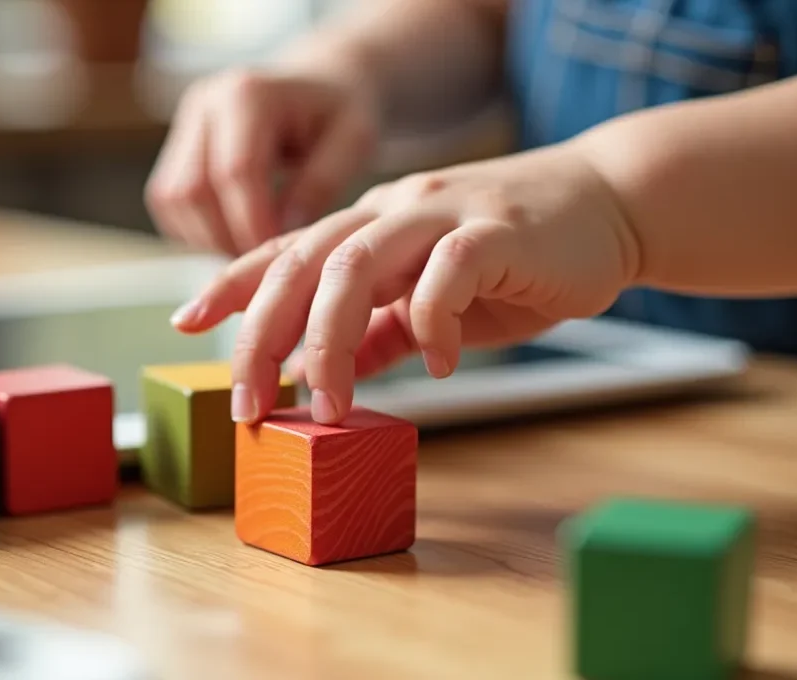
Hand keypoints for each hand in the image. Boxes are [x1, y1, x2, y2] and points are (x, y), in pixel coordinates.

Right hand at [145, 67, 379, 255]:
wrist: (320, 85)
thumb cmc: (340, 113)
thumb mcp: (353, 141)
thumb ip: (321, 184)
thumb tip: (282, 232)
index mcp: (248, 93)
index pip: (235, 171)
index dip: (253, 222)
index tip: (278, 254)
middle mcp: (206, 103)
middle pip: (193, 189)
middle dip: (227, 236)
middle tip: (266, 260)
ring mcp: (185, 123)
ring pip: (173, 199)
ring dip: (208, 237)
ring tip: (254, 249)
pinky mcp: (177, 147)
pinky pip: (169, 202)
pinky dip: (197, 230)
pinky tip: (236, 235)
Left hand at [171, 142, 641, 423]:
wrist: (609, 206)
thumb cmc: (518, 254)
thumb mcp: (437, 296)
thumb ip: (384, 330)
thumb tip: (330, 370)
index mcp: (373, 222)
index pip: (287, 250)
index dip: (232, 283)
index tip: (187, 323)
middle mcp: (395, 209)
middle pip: (305, 261)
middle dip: (263, 331)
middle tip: (248, 401)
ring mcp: (443, 213)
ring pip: (357, 263)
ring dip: (330, 339)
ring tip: (326, 402)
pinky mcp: (496, 230)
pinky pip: (446, 274)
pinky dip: (432, 323)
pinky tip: (440, 363)